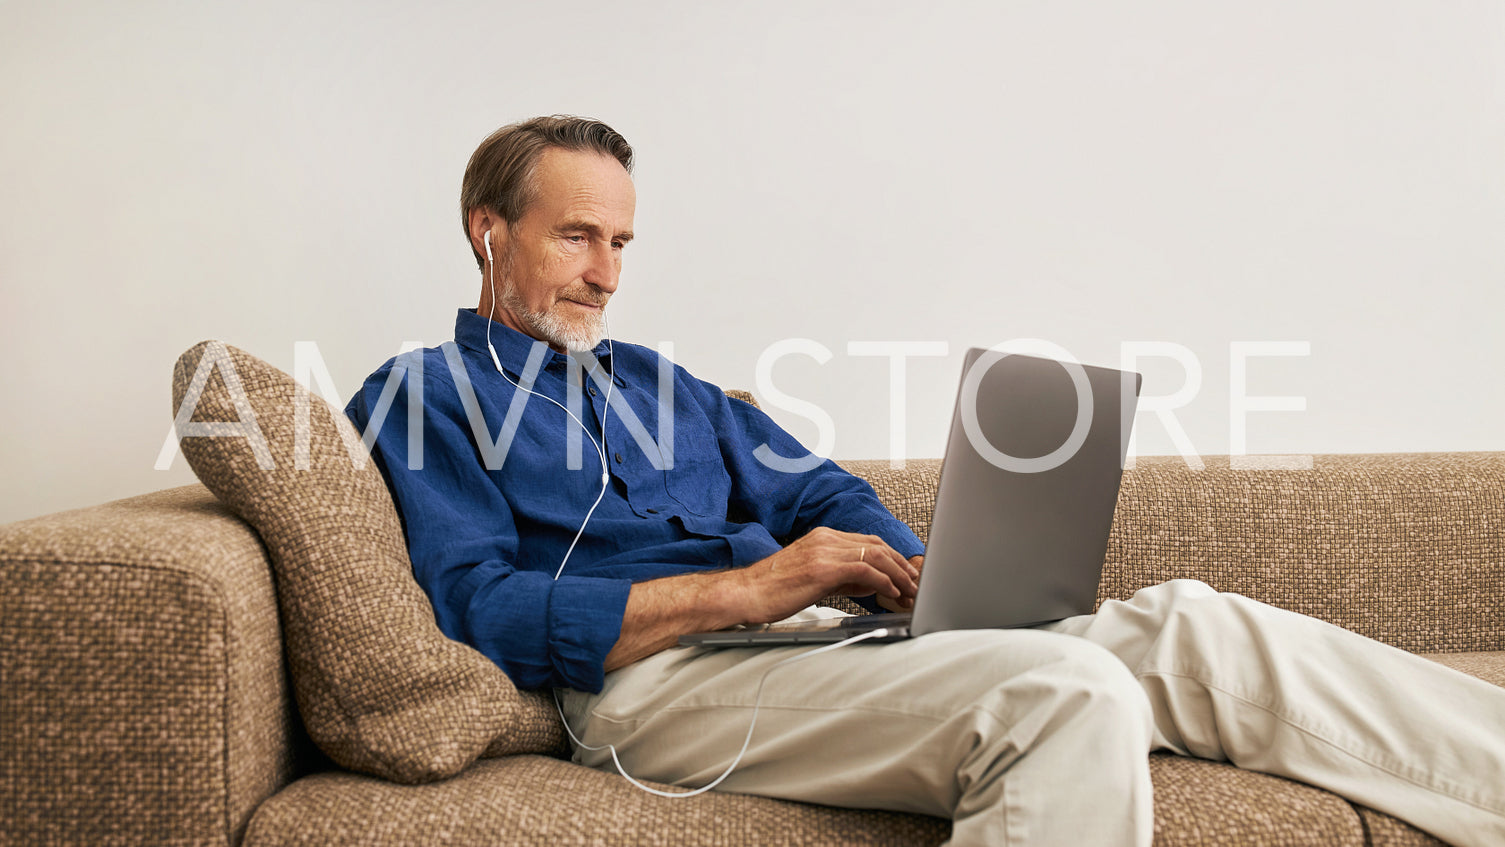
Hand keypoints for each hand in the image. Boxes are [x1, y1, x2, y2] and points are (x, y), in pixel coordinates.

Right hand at [731, 527, 919, 624]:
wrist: (745, 594)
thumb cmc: (772, 590)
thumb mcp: (812, 578)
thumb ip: (841, 577)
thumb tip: (868, 584)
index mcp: (822, 537)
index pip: (868, 542)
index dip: (892, 558)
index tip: (906, 574)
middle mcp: (825, 538)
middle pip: (877, 545)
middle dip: (902, 564)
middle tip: (916, 583)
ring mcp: (824, 551)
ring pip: (876, 555)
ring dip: (899, 574)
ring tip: (910, 591)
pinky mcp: (823, 568)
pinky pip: (865, 570)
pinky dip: (884, 581)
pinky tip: (891, 593)